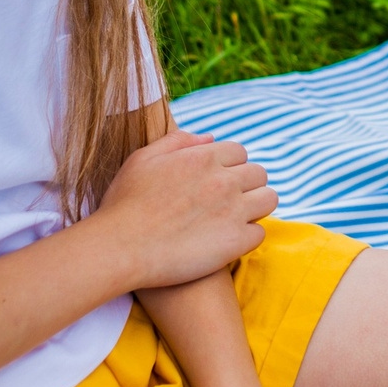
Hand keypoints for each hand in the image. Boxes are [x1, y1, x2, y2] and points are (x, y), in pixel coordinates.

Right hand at [93, 131, 275, 291]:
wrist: (119, 248)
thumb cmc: (124, 205)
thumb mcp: (143, 159)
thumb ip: (177, 141)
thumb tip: (209, 138)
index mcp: (204, 157)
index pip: (239, 152)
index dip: (229, 167)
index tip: (216, 182)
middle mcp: (224, 180)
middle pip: (259, 174)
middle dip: (246, 185)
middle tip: (227, 203)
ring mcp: (233, 211)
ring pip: (268, 200)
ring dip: (255, 208)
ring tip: (235, 219)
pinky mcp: (236, 242)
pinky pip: (259, 233)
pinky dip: (247, 237)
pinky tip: (228, 243)